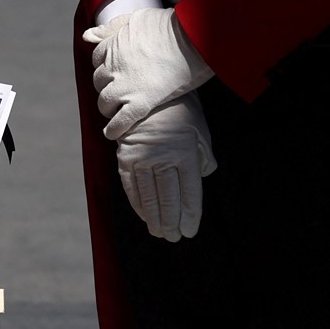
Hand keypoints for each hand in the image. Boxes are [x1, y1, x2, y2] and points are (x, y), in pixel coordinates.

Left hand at [85, 4, 212, 139]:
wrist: (192, 39)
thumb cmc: (170, 25)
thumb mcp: (137, 18)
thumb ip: (112, 27)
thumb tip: (87, 35)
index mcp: (112, 46)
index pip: (97, 60)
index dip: (105, 67)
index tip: (114, 72)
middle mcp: (114, 68)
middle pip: (99, 82)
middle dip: (106, 87)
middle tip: (118, 92)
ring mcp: (125, 87)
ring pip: (105, 103)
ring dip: (108, 109)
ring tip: (116, 112)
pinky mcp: (140, 104)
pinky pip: (120, 121)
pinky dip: (114, 129)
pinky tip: (113, 133)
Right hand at [112, 95, 215, 241]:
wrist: (150, 90)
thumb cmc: (181, 112)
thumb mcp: (200, 131)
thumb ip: (204, 156)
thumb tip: (203, 176)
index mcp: (185, 152)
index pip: (189, 192)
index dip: (190, 215)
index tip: (189, 231)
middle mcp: (163, 157)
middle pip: (168, 198)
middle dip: (172, 222)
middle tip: (174, 238)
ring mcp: (142, 158)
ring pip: (149, 196)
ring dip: (154, 218)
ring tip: (160, 233)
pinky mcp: (125, 156)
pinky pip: (131, 186)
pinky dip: (137, 203)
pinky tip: (144, 216)